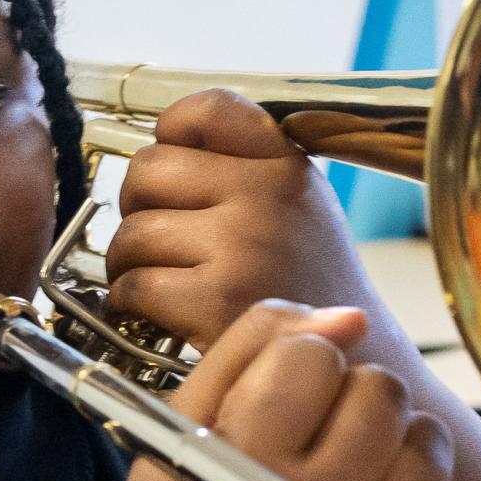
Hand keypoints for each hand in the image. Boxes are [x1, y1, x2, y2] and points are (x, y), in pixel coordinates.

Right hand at [84, 300, 455, 480]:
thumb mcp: (181, 423)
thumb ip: (255, 344)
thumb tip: (351, 315)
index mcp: (248, 467)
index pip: (315, 356)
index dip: (291, 365)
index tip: (267, 405)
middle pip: (380, 390)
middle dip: (345, 395)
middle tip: (303, 436)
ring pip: (429, 440)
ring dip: (390, 437)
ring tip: (340, 465)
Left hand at [104, 89, 384, 353]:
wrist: (351, 371)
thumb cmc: (310, 290)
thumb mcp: (301, 210)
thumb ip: (245, 170)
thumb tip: (155, 151)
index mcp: (287, 167)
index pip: (209, 110)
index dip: (171, 133)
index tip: (172, 171)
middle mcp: (268, 196)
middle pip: (148, 169)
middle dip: (139, 207)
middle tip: (159, 240)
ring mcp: (242, 246)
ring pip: (131, 232)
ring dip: (129, 263)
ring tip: (160, 281)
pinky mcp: (215, 300)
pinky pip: (134, 284)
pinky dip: (131, 303)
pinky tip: (156, 315)